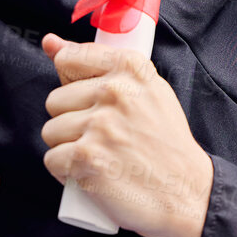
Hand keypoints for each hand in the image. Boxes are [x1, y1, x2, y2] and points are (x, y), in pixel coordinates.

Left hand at [39, 34, 213, 236]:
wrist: (188, 193)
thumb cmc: (165, 145)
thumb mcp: (147, 91)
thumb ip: (99, 63)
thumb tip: (48, 42)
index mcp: (131, 67)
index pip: (70, 59)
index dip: (73, 85)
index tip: (89, 102)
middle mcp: (115, 91)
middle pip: (55, 100)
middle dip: (71, 122)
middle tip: (103, 139)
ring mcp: (100, 124)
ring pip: (51, 131)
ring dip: (67, 148)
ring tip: (99, 157)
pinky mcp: (88, 157)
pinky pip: (52, 160)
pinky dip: (65, 173)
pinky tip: (90, 175)